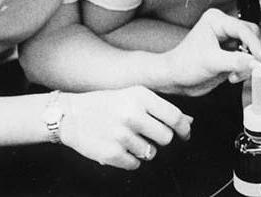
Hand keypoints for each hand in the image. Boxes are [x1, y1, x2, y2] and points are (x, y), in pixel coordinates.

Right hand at [61, 86, 191, 169]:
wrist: (71, 114)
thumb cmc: (107, 103)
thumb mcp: (134, 96)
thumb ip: (161, 108)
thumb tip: (188, 121)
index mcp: (140, 96)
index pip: (174, 116)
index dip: (184, 128)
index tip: (185, 134)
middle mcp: (132, 114)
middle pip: (166, 137)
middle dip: (161, 139)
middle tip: (150, 135)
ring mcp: (121, 135)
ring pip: (151, 153)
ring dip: (144, 149)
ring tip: (129, 139)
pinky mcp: (110, 154)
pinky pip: (134, 164)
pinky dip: (130, 160)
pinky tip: (120, 148)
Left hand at [157, 9, 260, 95]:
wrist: (175, 79)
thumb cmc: (184, 65)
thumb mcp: (211, 63)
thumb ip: (236, 62)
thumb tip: (256, 63)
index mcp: (217, 20)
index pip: (243, 29)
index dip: (254, 44)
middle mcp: (224, 27)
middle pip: (251, 35)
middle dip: (251, 54)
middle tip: (252, 68)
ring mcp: (228, 40)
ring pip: (251, 48)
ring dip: (247, 63)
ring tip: (235, 74)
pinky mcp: (230, 52)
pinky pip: (247, 58)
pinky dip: (244, 69)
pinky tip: (232, 75)